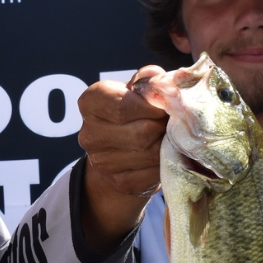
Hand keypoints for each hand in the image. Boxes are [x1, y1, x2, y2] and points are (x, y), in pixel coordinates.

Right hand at [77, 66, 169, 254]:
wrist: (125, 150)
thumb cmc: (137, 110)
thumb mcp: (141, 88)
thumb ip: (153, 80)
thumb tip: (172, 83)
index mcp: (90, 102)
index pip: (123, 106)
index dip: (153, 106)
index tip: (166, 105)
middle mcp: (89, 134)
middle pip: (141, 133)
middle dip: (164, 127)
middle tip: (173, 123)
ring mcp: (101, 162)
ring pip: (150, 154)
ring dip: (168, 144)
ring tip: (169, 136)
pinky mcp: (119, 182)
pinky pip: (153, 173)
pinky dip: (166, 162)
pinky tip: (165, 153)